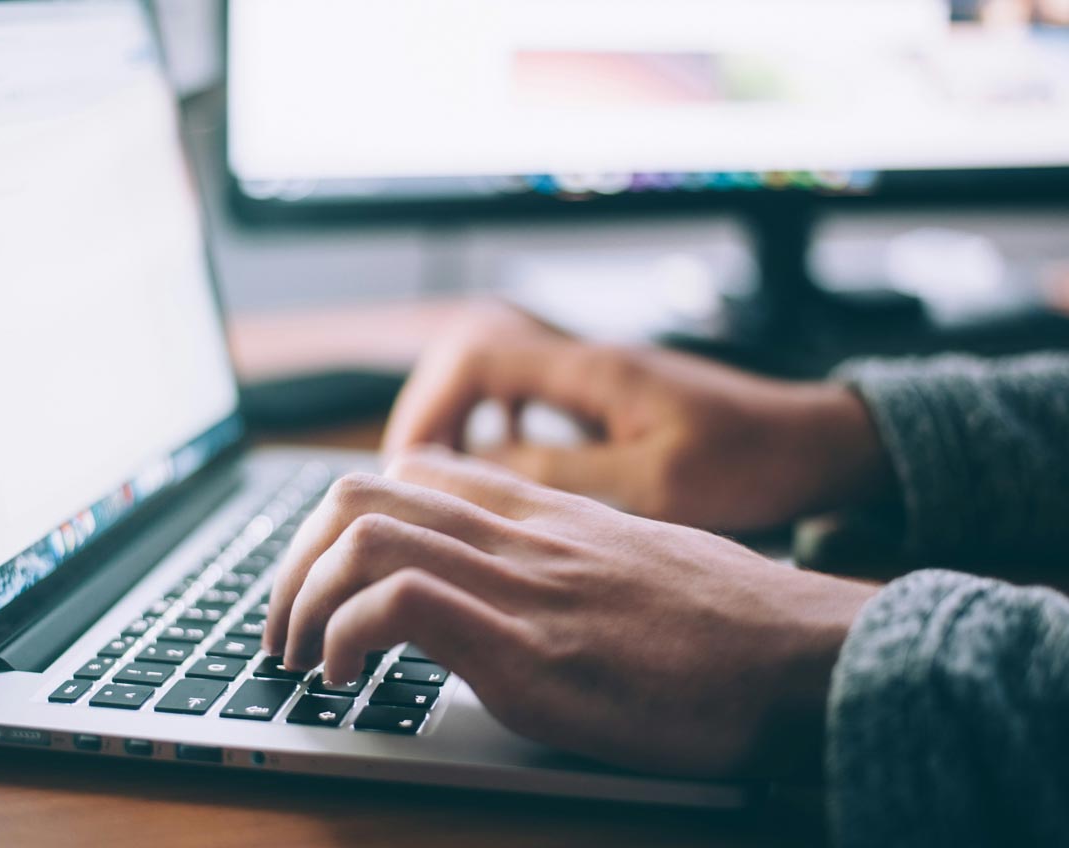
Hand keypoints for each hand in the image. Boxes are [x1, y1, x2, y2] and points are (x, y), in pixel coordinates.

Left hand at [264, 447, 878, 778]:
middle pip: (362, 493)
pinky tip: (345, 679)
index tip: (326, 577)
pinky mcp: (530, 651)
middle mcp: (522, 534)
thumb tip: (522, 587)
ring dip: (301, 598)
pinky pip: (400, 605)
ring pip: (363, 535)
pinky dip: (345, 636)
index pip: (413, 472)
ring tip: (299, 656)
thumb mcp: (639, 563)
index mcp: (545, 513)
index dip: (344, 519)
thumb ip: (568, 557)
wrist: (809, 656)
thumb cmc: (734, 623)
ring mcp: (523, 586)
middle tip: (284, 624)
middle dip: (294, 560)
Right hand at [383, 303, 892, 532]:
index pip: (477, 356)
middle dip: (431, 410)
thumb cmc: (751, 462)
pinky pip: (528, 395)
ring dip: (460, 416)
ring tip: (442, 473)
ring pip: (496, 374)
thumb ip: (563, 473)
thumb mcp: (655, 483)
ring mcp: (596, 376)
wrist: (814, 443)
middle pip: (472, 354)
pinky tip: (501, 465)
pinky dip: (497, 424)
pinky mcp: (608, 397)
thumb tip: (478, 470)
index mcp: (593, 370)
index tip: (410, 464)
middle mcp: (586, 360)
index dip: (429, 405)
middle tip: (412, 474)